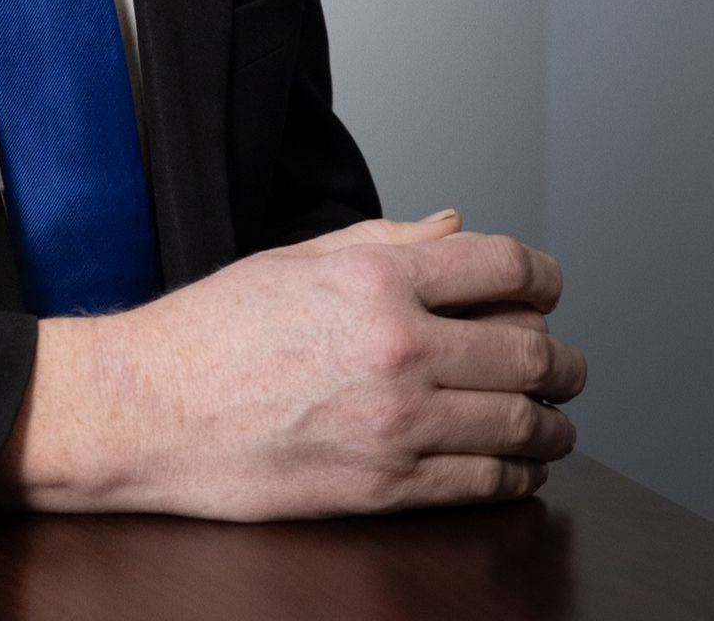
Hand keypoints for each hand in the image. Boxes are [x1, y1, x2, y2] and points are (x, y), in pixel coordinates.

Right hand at [0, 211, 585, 519]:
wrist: (149, 408)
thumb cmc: (208, 331)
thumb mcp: (292, 261)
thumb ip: (383, 240)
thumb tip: (452, 225)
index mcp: (372, 278)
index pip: (504, 266)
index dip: (542, 276)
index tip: (546, 288)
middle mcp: (396, 345)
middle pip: (532, 350)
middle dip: (563, 359)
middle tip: (564, 365)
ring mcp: (398, 421)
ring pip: (524, 423)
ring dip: (552, 423)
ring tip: (549, 421)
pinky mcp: (388, 486)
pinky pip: (489, 484)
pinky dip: (518, 475)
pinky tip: (513, 465)